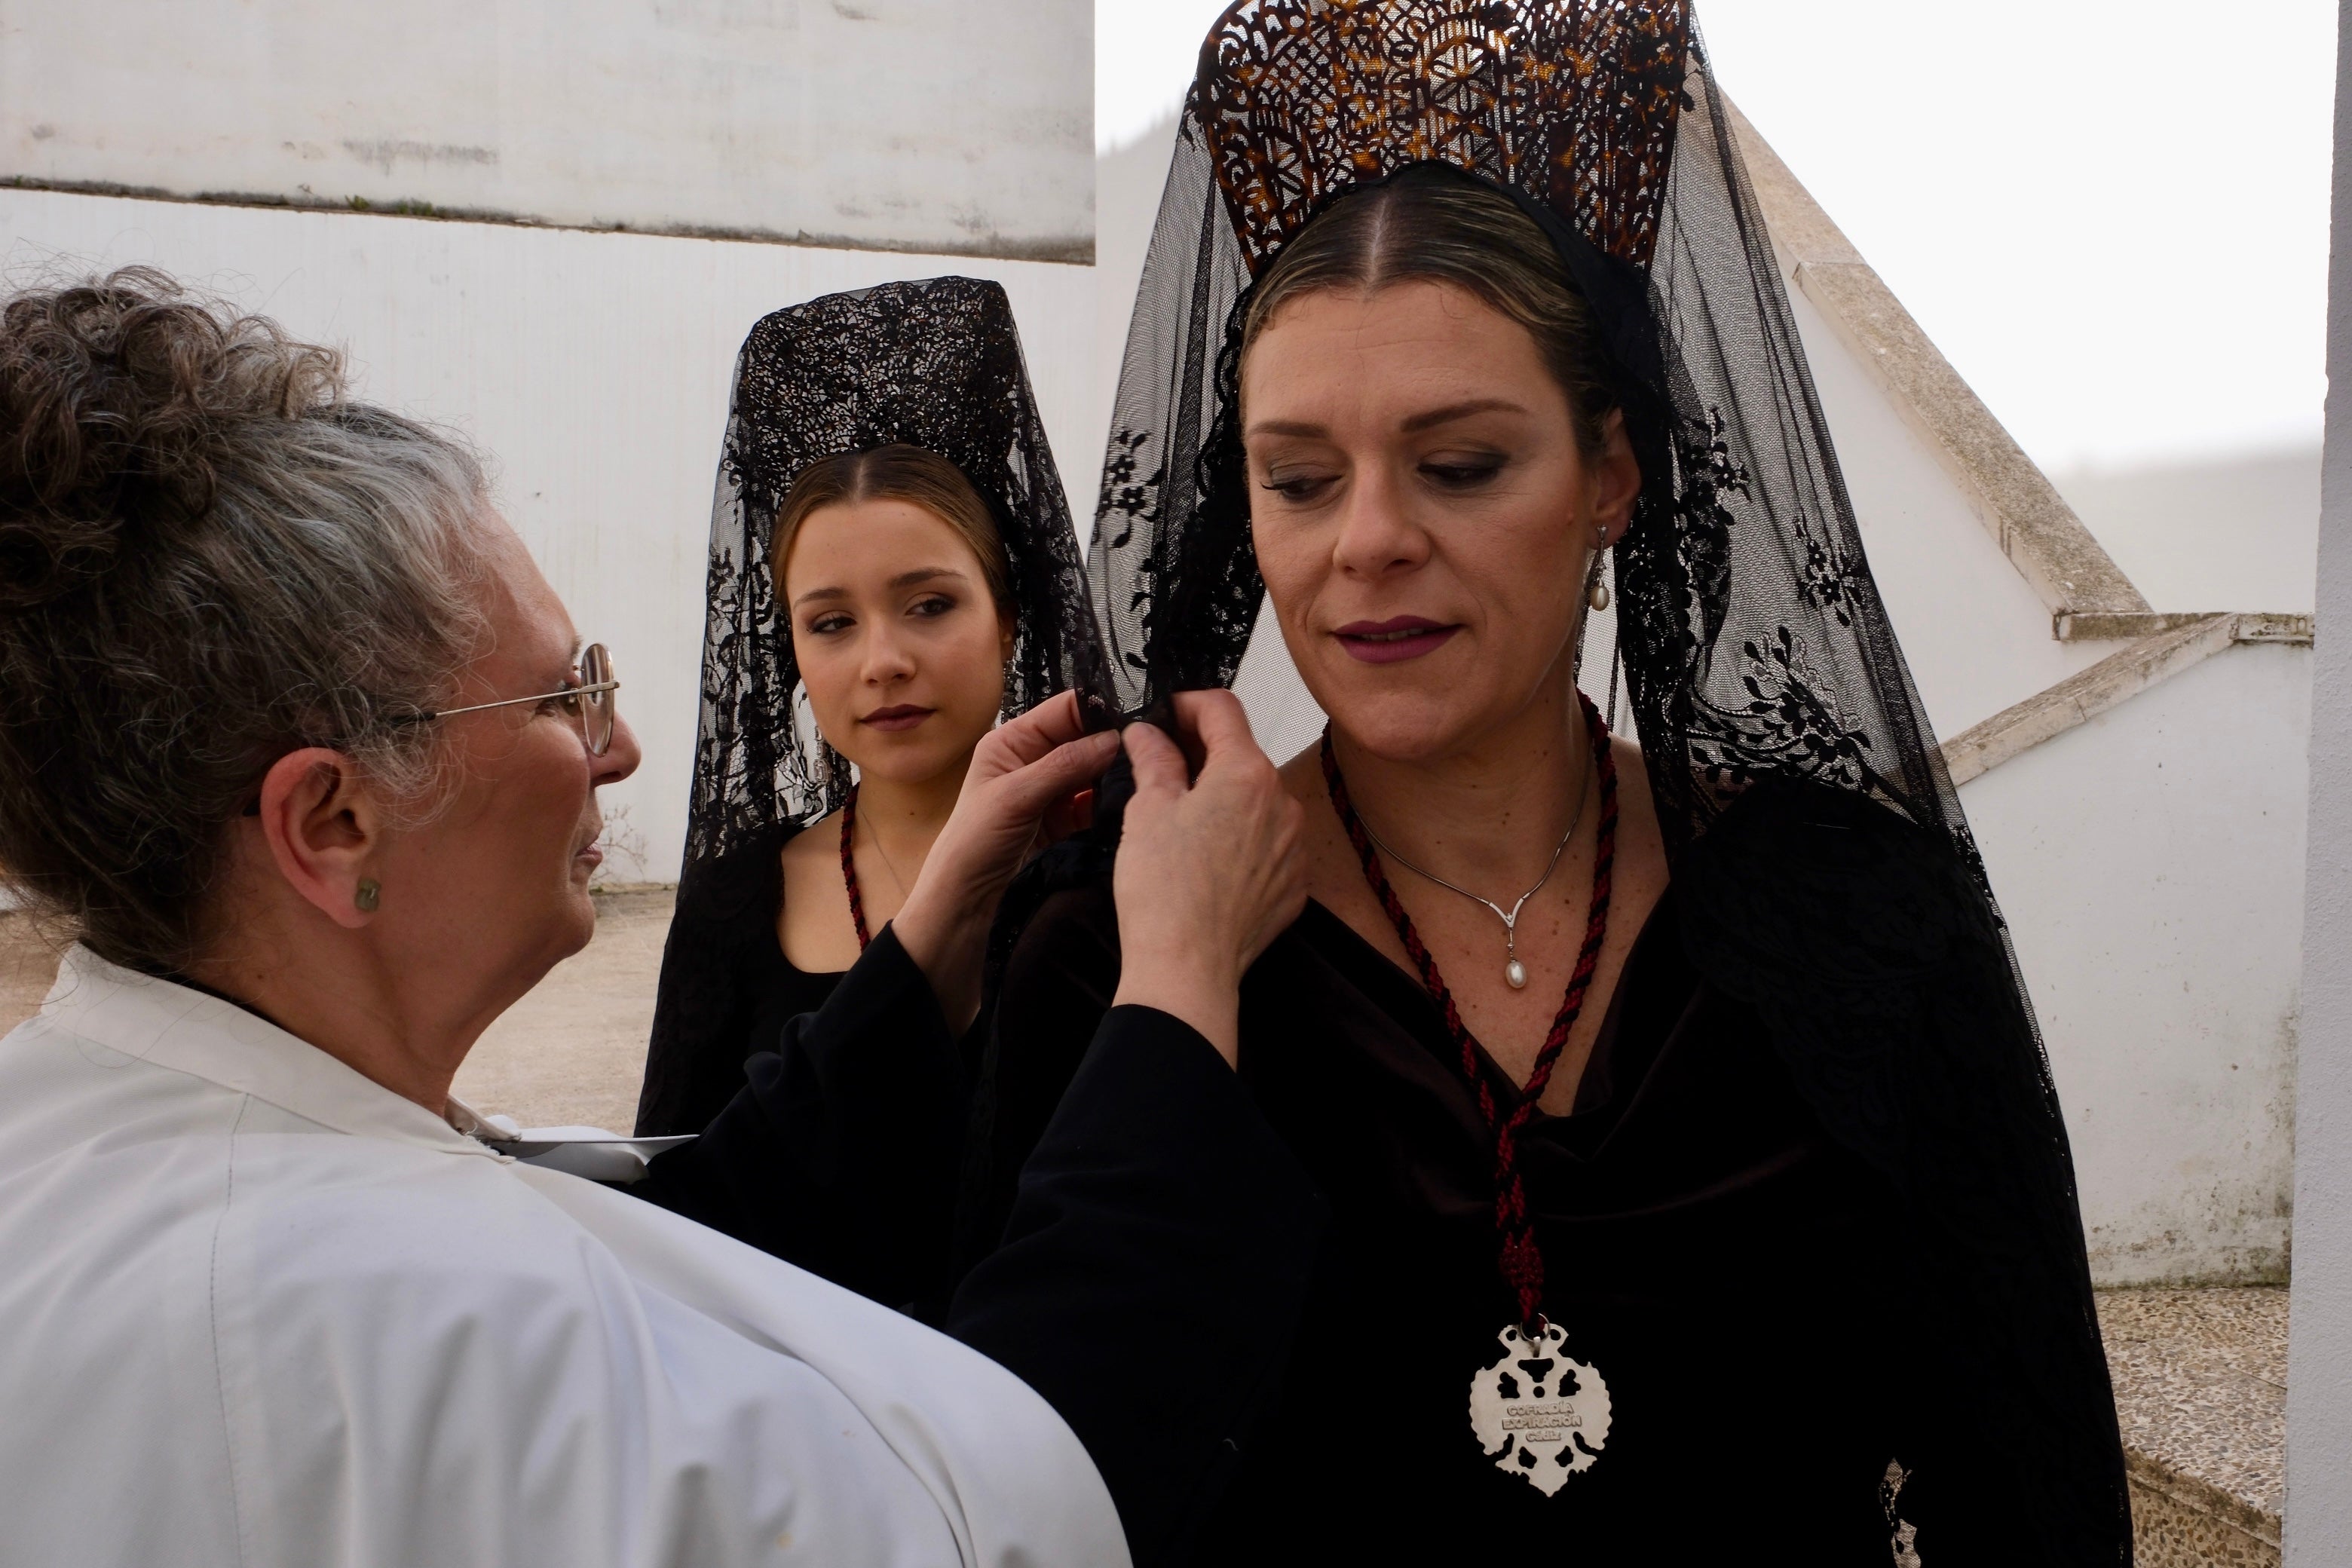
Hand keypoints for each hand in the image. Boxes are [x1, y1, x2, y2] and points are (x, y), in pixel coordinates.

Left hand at [893, 691, 1120, 1029]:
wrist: (963, 904)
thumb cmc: (974, 843)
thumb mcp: (1016, 796)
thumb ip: (1066, 764)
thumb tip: (1116, 737)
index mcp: (1012, 740)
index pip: (1064, 709)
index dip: (1100, 710)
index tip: (1141, 719)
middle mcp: (1030, 759)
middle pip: (1083, 739)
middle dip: (1114, 744)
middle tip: (1153, 751)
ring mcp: (1047, 792)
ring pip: (1092, 771)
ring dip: (1114, 775)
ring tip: (1147, 777)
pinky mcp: (1059, 821)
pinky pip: (1092, 803)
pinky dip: (1108, 804)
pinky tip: (1131, 806)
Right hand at [1110, 689, 1305, 1065]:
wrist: (1188, 967)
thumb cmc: (1165, 892)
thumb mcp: (1147, 810)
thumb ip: (1154, 759)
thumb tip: (1148, 733)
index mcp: (1247, 774)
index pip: (1223, 709)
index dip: (1188, 704)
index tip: (1165, 716)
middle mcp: (1282, 803)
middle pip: (1243, 757)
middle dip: (1204, 755)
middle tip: (1163, 768)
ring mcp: (1293, 846)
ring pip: (1258, 802)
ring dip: (1225, 799)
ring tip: (1184, 823)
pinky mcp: (1293, 884)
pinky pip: (1269, 845)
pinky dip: (1242, 841)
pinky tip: (1208, 861)